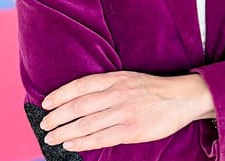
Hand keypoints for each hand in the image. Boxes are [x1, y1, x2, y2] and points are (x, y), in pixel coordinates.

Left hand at [38, 71, 211, 151]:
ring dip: (65, 132)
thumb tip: (81, 99)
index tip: (46, 103)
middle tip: (44, 124)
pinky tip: (70, 145)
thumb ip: (108, 86)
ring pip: (86, 123)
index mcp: (115, 79)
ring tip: (52, 138)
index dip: (61, 94)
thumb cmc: (153, 89)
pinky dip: (82, 143)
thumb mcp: (129, 78)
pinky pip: (100, 138)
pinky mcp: (130, 130)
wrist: (180, 98)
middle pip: (79, 105)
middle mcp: (116, 94)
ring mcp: (122, 112)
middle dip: (58, 116)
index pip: (81, 85)